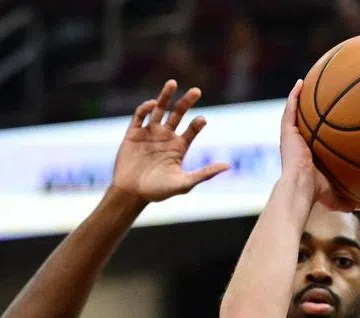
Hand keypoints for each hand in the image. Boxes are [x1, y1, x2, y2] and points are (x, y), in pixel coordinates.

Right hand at [110, 80, 229, 201]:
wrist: (131, 193)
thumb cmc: (158, 191)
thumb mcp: (185, 183)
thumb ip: (205, 173)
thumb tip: (228, 165)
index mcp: (179, 147)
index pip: (192, 130)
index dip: (198, 124)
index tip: (202, 120)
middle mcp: (165, 137)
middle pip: (178, 114)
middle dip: (186, 102)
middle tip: (197, 91)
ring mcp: (149, 134)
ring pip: (159, 110)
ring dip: (165, 96)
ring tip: (173, 83)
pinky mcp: (133, 133)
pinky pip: (140, 116)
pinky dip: (146, 108)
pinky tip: (153, 104)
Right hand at [279, 80, 358, 211]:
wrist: (301, 187)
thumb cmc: (316, 193)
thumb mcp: (336, 196)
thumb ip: (349, 199)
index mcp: (308, 157)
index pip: (314, 140)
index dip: (320, 130)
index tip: (329, 120)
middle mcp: (298, 145)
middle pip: (304, 124)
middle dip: (310, 111)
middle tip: (319, 98)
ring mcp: (291, 138)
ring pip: (294, 113)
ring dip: (299, 98)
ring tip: (306, 83)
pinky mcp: (286, 132)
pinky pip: (290, 110)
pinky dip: (294, 96)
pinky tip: (300, 83)